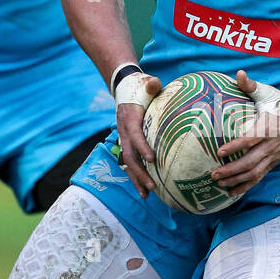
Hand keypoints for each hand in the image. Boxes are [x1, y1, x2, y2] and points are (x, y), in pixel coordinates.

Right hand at [116, 75, 161, 198]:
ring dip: (137, 180)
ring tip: (147, 195)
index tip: (152, 159)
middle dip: (140, 172)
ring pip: (128, 164)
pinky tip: (144, 191)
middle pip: (130, 156)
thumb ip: (150, 84)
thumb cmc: (139, 87)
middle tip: (152, 186)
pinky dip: (136, 177)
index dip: (141, 146)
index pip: (134, 135)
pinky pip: (130, 163)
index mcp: (129, 118)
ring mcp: (124, 140)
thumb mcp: (145, 83)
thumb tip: (155, 84)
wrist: (124, 89)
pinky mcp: (127, 144)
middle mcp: (124, 132)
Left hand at [213, 69, 279, 194]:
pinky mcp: (274, 162)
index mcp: (269, 127)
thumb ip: (251, 86)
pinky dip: (246, 186)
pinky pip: (260, 177)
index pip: (251, 139)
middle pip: (251, 161)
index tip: (220, 152)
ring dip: (237, 180)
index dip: (236, 146)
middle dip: (232, 170)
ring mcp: (274, 156)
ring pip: (255, 173)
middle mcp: (272, 144)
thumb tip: (239, 74)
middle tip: (214, 174)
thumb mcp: (268, 92)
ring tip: (219, 183)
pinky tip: (232, 191)